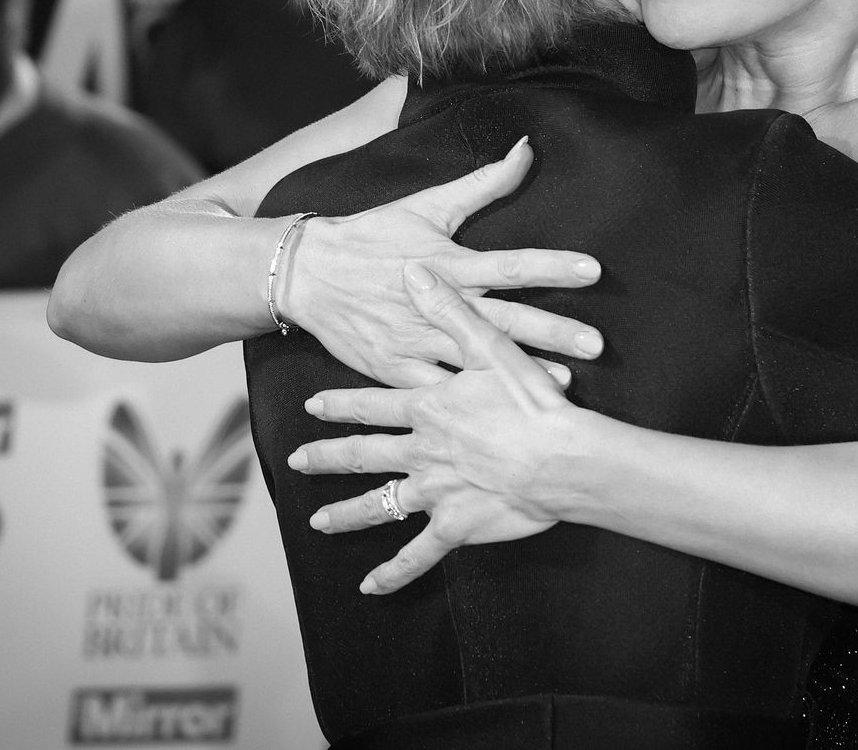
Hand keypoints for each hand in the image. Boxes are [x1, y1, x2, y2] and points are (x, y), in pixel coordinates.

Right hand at [279, 139, 605, 385]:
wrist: (307, 273)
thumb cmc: (373, 235)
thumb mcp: (427, 204)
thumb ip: (484, 183)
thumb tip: (527, 148)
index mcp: (450, 261)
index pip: (512, 262)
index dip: (553, 265)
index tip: (593, 269)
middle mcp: (438, 302)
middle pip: (505, 318)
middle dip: (552, 330)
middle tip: (596, 342)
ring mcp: (416, 339)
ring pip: (475, 359)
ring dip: (518, 371)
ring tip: (563, 383)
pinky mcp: (395, 369)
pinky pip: (436, 390)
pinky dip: (466, 401)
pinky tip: (498, 409)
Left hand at [291, 263, 582, 593]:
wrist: (561, 458)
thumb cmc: (532, 401)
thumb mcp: (490, 345)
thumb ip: (450, 310)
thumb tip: (414, 270)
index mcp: (428, 409)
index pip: (373, 406)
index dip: (340, 406)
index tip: (311, 407)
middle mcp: (421, 452)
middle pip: (364, 454)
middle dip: (328, 456)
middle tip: (296, 460)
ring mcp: (434, 492)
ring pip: (380, 505)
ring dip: (347, 514)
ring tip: (317, 523)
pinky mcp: (455, 526)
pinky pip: (417, 554)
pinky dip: (394, 572)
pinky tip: (371, 587)